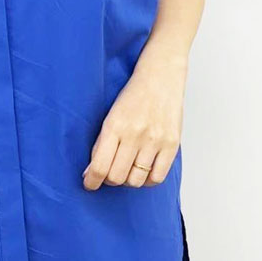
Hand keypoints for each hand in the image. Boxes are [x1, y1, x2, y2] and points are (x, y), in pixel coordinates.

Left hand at [82, 57, 185, 190]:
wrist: (160, 77)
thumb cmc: (133, 96)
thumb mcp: (110, 116)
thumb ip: (101, 143)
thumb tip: (91, 173)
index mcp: (114, 126)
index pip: (100, 166)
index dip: (91, 181)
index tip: (89, 184)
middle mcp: (135, 134)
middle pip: (117, 177)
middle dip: (109, 180)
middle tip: (109, 173)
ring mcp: (155, 140)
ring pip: (136, 180)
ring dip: (128, 180)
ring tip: (127, 170)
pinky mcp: (171, 144)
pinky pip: (157, 177)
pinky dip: (147, 180)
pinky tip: (143, 171)